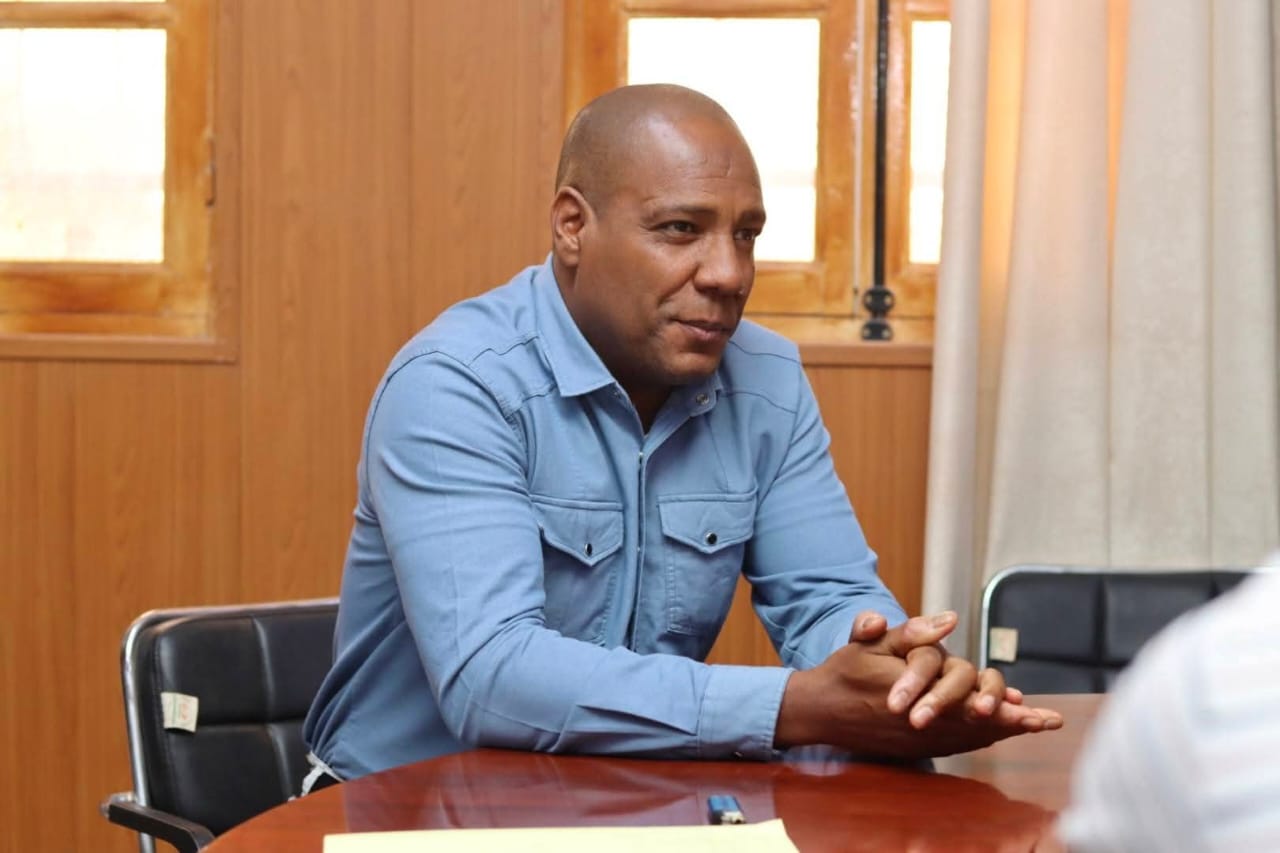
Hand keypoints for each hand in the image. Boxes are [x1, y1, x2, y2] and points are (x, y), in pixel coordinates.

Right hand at [773, 612, 1061, 758]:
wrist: (819, 710)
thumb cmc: (845, 673)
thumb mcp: (870, 644)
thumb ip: (911, 631)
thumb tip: (949, 619)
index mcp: (915, 692)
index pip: (964, 697)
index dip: (997, 702)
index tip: (1025, 706)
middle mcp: (922, 721)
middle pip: (976, 722)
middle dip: (1011, 721)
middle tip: (1045, 721)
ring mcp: (920, 738)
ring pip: (971, 736)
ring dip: (1004, 731)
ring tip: (1036, 725)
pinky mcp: (916, 746)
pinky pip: (957, 744)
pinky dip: (982, 737)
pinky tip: (1000, 730)